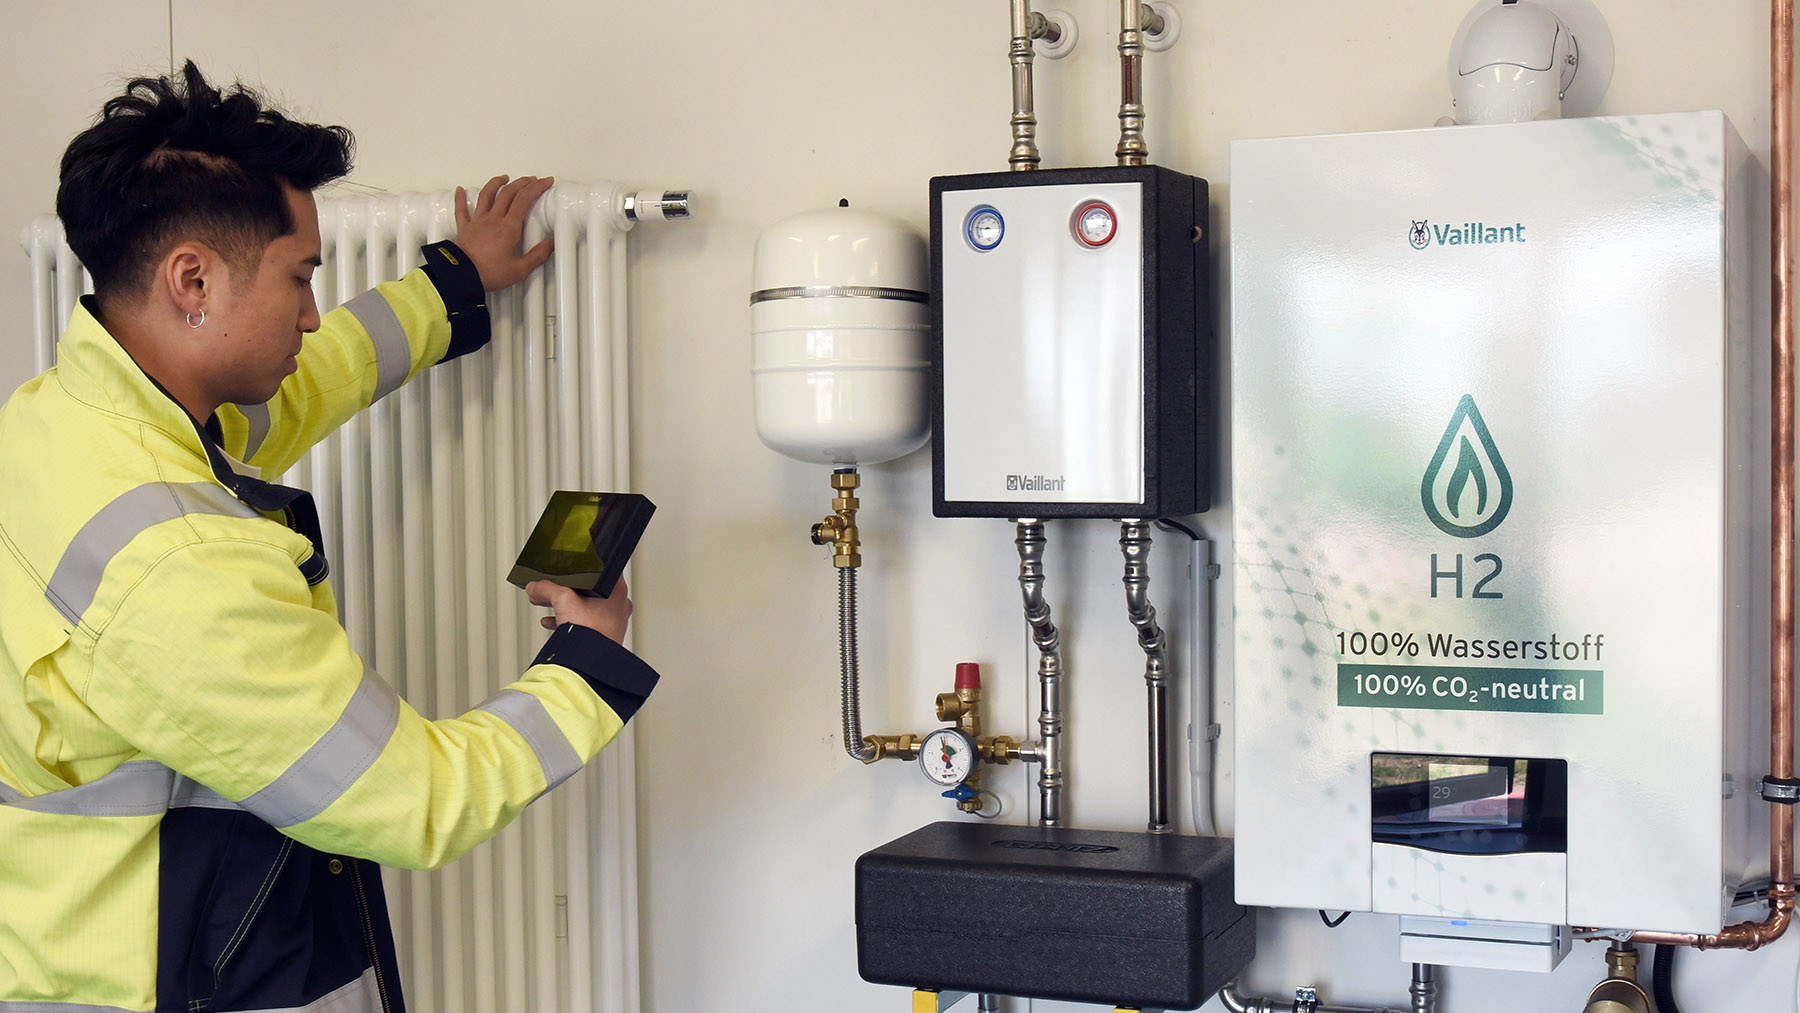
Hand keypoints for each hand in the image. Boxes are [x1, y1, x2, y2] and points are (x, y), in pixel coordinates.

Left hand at [454, 175, 555, 291]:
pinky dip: (460, 197)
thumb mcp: (520, 269)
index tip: (545, 182)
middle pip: (509, 192)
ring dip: (496, 183)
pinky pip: (461, 209)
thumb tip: (551, 244)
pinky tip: (460, 190)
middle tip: (532, 180)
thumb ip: (538, 255)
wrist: (463, 277)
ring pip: (487, 195)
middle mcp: (493, 219)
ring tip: (504, 178)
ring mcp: (478, 221)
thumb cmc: (489, 273)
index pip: (525, 199)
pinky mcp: (465, 228)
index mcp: (509, 227)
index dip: (537, 187)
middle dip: (522, 182)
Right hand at [527, 578, 631, 643]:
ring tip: (544, 602)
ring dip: (563, 604)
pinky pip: (583, 623)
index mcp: (617, 591)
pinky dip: (567, 620)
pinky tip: (551, 621)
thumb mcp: (562, 600)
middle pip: (588, 589)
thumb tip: (535, 586)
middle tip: (549, 587)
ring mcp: (612, 622)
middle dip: (564, 589)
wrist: (590, 665)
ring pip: (584, 607)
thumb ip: (547, 589)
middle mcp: (618, 606)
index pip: (598, 570)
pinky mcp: (602, 637)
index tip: (565, 570)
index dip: (579, 568)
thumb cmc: (590, 632)